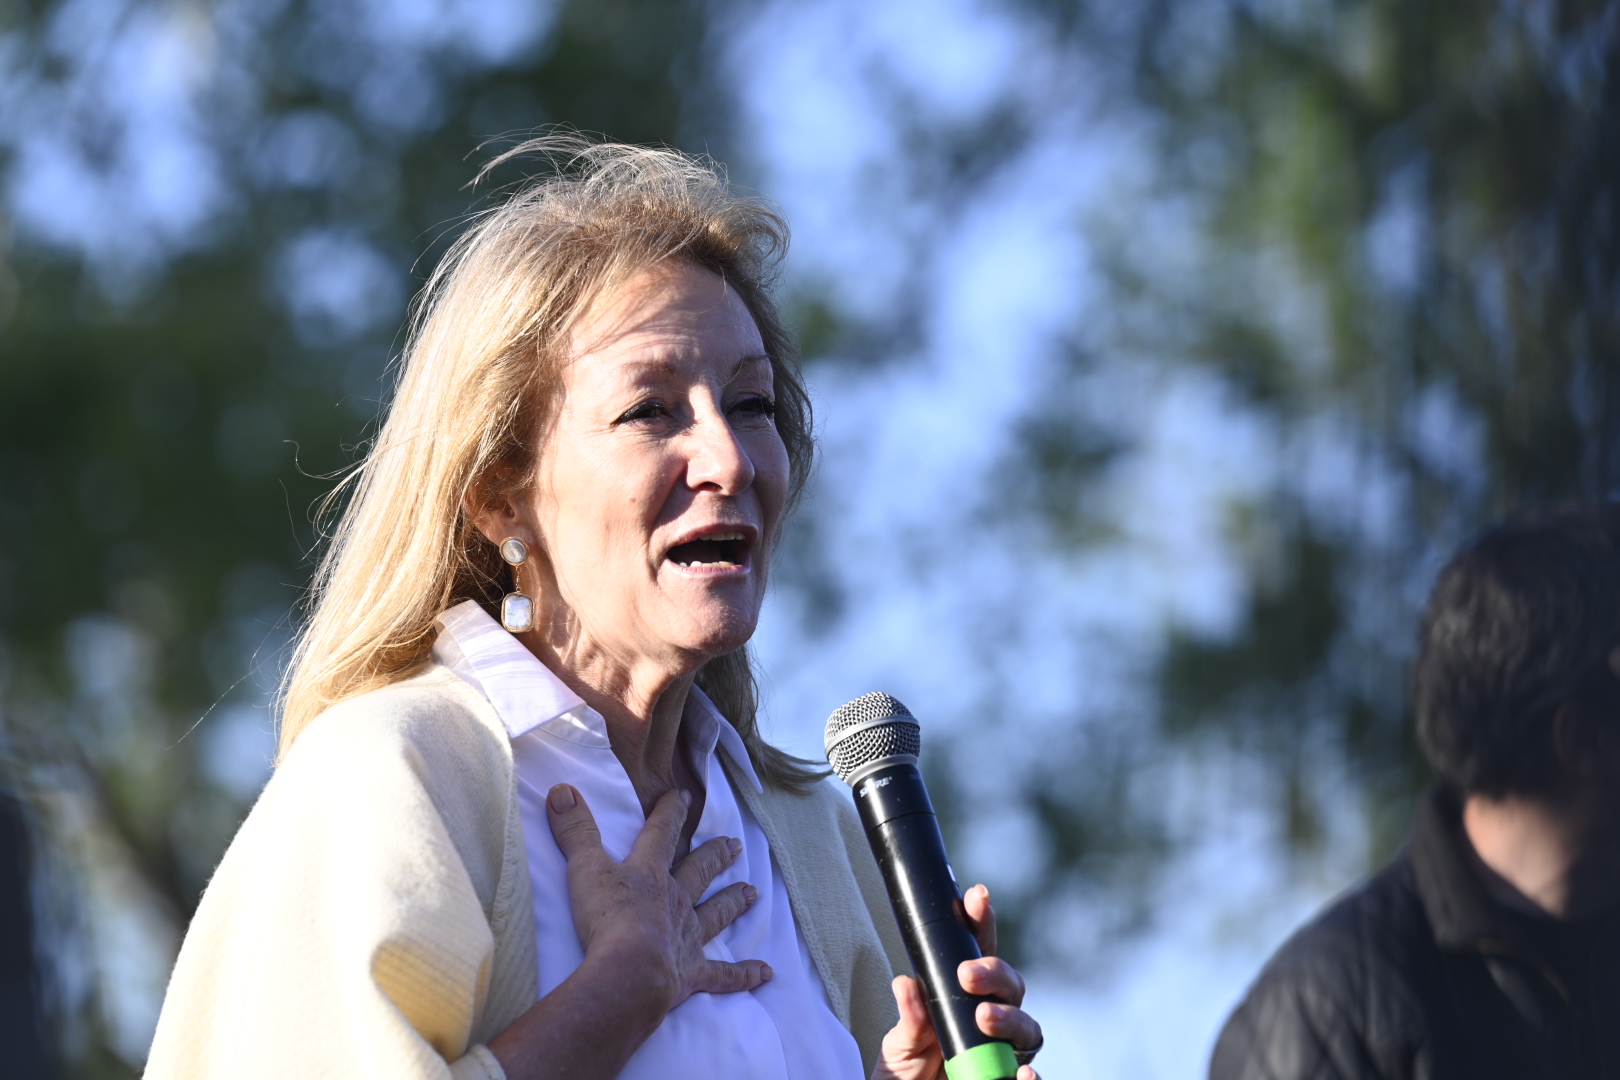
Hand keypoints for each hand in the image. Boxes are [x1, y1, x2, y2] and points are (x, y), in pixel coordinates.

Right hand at [546, 783, 769, 1018]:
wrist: (629, 970)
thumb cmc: (606, 918)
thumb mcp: (583, 868)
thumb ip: (575, 830)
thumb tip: (561, 790)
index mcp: (650, 873)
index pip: (662, 833)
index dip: (671, 812)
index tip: (684, 796)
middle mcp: (676, 900)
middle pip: (700, 871)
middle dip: (715, 856)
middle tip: (736, 845)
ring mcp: (687, 936)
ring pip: (716, 914)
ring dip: (733, 902)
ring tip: (752, 892)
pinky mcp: (692, 972)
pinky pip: (724, 974)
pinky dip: (743, 974)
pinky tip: (765, 972)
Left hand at [873, 884, 1041, 1079]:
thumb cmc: (907, 1073)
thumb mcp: (898, 1044)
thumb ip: (909, 1019)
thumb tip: (906, 983)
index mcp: (964, 999)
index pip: (980, 953)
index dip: (982, 923)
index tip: (975, 896)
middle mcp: (992, 1021)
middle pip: (1012, 985)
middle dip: (994, 972)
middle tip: (966, 975)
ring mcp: (1005, 1053)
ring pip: (1028, 1028)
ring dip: (1011, 1018)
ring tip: (985, 1016)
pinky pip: (1031, 1078)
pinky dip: (1031, 1076)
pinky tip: (1022, 1073)